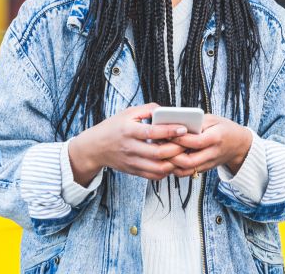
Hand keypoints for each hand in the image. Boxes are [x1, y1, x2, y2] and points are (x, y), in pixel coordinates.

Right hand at [68, 103, 188, 184]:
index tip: (184, 128)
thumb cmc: (114, 127)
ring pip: (158, 168)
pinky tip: (173, 162)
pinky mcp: (134, 171)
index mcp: (129, 131)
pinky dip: (167, 171)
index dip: (169, 130)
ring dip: (174, 162)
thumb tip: (168, 110)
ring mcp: (132, 162)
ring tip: (184, 153)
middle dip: (177, 149)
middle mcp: (130, 148)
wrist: (94, 148)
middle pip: (158, 153)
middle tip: (189, 142)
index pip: (152, 132)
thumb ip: (149, 109)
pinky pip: (154, 176)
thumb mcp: (128, 113)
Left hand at [166, 114, 252, 177]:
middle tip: (159, 145)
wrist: (238, 145)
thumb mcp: (213, 119)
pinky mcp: (203, 170)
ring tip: (160, 153)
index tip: (167, 132)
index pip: (196, 141)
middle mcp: (212, 154)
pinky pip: (186, 172)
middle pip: (189, 161)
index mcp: (216, 138)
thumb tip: (176, 123)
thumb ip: (196, 122)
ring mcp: (208, 164)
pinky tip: (167, 158)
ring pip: (185, 170)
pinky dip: (174, 167)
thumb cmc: (223, 128)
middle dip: (171, 155)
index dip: (180, 139)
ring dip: (171, 164)